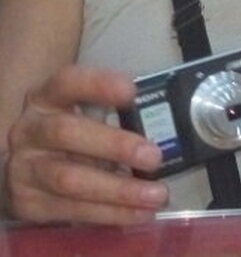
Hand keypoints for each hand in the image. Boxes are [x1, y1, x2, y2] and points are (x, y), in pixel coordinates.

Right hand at [4, 66, 168, 224]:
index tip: (132, 91)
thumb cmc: (66, 133)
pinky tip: (139, 212)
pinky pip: (74, 210)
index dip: (97, 84)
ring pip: (71, 180)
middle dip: (114, 145)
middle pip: (66, 132)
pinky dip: (111, 213)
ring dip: (118, 189)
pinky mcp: (30, 204)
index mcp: (45, 98)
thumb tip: (162, 122)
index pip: (67, 82)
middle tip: (154, 156)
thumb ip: (109, 111)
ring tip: (156, 193)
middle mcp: (30, 130)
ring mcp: (26, 169)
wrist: (24, 168)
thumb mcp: (79, 112)